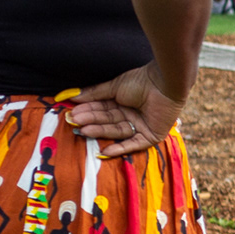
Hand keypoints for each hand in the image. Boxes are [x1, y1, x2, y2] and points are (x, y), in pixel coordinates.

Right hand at [66, 63, 187, 157]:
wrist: (163, 83)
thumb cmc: (141, 81)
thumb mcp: (114, 87)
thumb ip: (94, 94)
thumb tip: (72, 96)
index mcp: (123, 103)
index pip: (102, 110)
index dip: (87, 111)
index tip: (71, 113)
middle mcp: (131, 115)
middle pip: (108, 121)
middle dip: (91, 121)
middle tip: (74, 121)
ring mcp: (141, 126)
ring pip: (117, 131)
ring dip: (100, 131)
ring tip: (83, 129)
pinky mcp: (152, 135)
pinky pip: (135, 144)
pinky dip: (121, 148)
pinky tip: (106, 152)